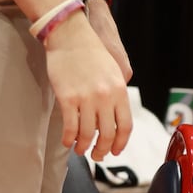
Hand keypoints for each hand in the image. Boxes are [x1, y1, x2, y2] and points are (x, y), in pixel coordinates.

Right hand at [44, 13, 132, 158]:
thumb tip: (114, 119)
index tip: (115, 151)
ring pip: (87, 135)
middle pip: (107, 134)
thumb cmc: (91, 53)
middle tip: (97, 156)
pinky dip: (69, 139)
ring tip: (80, 149)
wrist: (70, 37)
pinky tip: (67, 141)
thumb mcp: (113, 71)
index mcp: (119, 89)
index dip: (120, 143)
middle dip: (102, 150)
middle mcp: (105, 96)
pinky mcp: (67, 99)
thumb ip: (115, 94)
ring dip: (84, 147)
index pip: (126, 125)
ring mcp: (86, 98)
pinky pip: (70, 128)